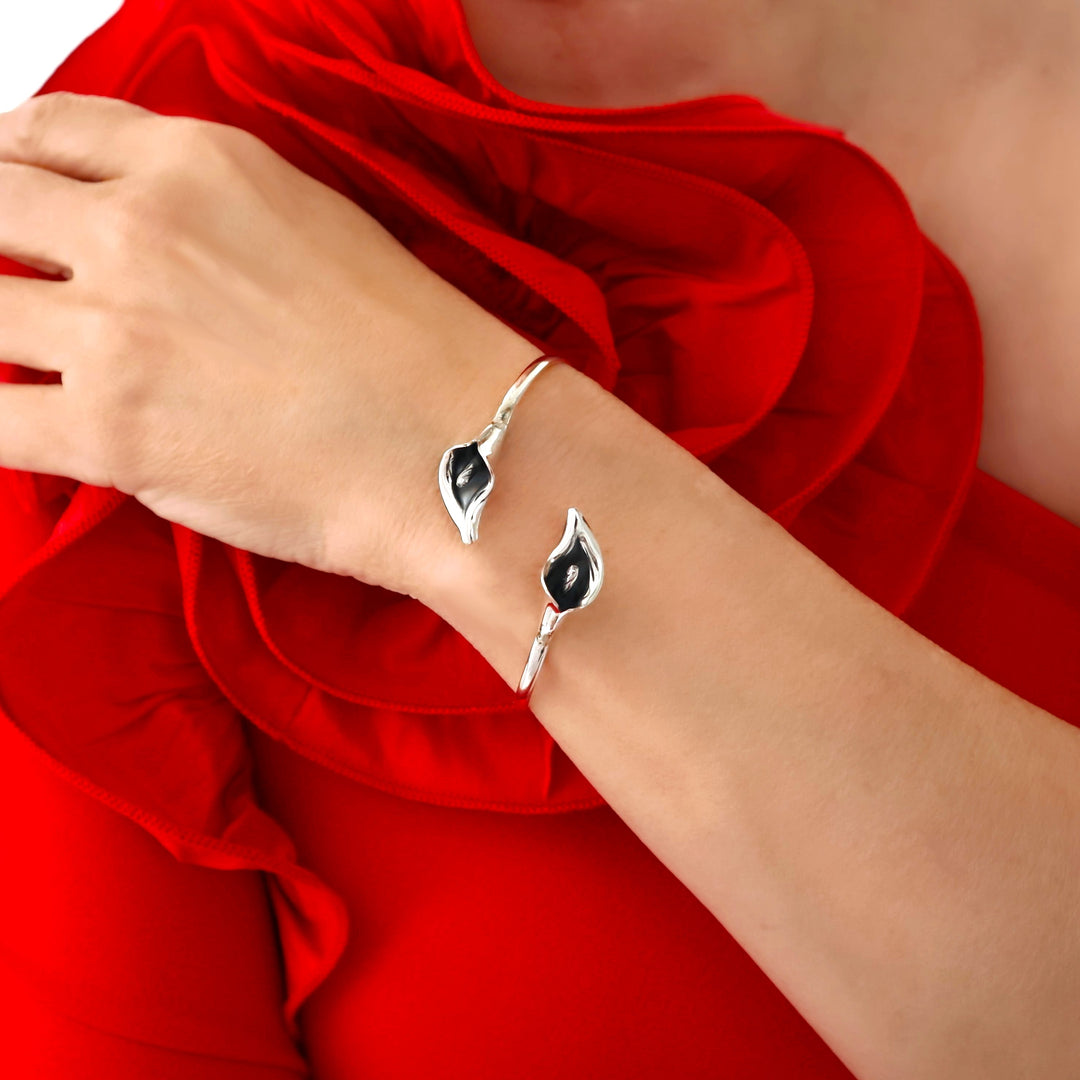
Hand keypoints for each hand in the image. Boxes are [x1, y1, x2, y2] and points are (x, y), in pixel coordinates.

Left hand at [0, 92, 538, 593]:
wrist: (456, 447)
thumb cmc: (415, 351)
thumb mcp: (317, 223)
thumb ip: (209, 210)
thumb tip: (140, 238)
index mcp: (197, 165)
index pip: (47, 133)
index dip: (14, 170)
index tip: (13, 204)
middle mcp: (141, 229)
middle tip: (15, 290)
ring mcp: (117, 329)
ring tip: (37, 363)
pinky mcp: (111, 433)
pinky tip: (17, 426)